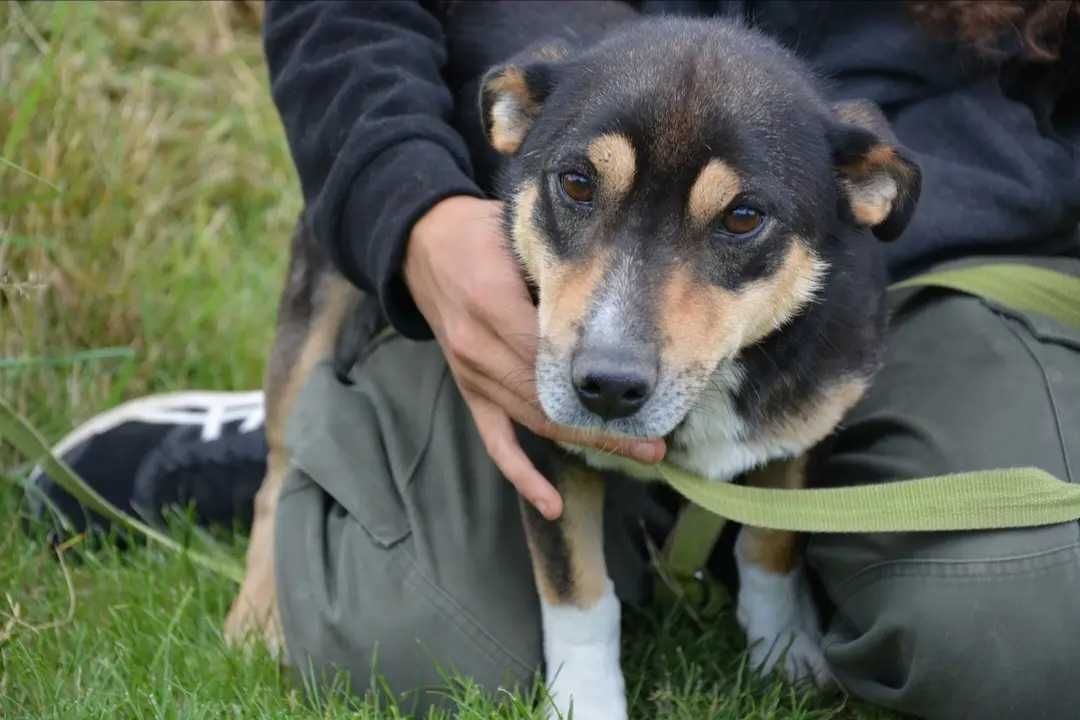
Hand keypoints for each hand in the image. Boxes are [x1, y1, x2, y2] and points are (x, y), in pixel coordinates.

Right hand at [404, 196, 665, 519]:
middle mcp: (478, 346)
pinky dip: (521, 475)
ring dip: (584, 443)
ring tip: (636, 454)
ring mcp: (471, 375)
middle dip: (603, 426)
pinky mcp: (468, 390)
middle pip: (548, 399)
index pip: (550, 356)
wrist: (421, 244)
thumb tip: (620, 295)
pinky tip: (550, 505)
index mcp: (491, 303)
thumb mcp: (516, 236)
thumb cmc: (479, 234)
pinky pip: (495, 440)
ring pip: (533, 421)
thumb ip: (556, 266)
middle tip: (655, 443)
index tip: (645, 394)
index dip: (596, 383)